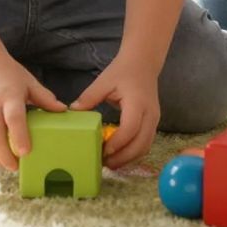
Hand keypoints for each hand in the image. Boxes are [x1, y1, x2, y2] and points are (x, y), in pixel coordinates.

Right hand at [0, 54, 64, 170]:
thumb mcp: (29, 82)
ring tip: (4, 164)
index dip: (19, 137)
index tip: (25, 153)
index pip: (14, 119)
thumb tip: (63, 111)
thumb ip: (44, 98)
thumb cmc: (8, 75)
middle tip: (15, 167)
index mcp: (8, 95)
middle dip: (4, 156)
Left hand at [72, 54, 159, 168]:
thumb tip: (72, 112)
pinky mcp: (153, 124)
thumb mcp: (104, 81)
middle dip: (123, 157)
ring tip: (110, 163)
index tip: (103, 151)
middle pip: (141, 144)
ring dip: (129, 158)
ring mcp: (154, 120)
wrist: (143, 63)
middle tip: (104, 164)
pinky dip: (133, 153)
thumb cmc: (123, 71)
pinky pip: (146, 144)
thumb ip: (89, 97)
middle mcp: (150, 114)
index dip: (117, 143)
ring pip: (145, 147)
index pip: (130, 128)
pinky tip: (119, 155)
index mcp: (138, 103)